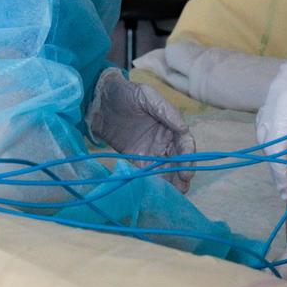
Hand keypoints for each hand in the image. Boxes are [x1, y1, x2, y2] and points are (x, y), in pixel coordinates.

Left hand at [86, 67, 195, 191]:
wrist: (99, 100)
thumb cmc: (125, 93)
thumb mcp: (146, 96)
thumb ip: (165, 111)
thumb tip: (184, 128)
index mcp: (170, 124)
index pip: (185, 143)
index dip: (188, 156)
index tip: (187, 169)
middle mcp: (163, 139)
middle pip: (178, 159)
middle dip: (183, 173)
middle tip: (183, 186)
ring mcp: (150, 150)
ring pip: (166, 168)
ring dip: (172, 180)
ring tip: (175, 193)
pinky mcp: (135, 158)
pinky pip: (148, 172)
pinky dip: (154, 181)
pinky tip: (157, 190)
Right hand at [255, 16, 286, 200]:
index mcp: (283, 102)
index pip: (274, 147)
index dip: (280, 173)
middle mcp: (275, 94)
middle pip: (267, 136)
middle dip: (277, 163)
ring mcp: (281, 85)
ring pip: (271, 123)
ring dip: (279, 147)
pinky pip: (279, 111)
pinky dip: (284, 130)